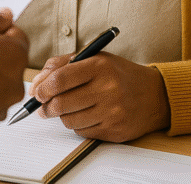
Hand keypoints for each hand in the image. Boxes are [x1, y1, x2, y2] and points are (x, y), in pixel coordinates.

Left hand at [29, 51, 169, 141]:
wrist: (155, 95)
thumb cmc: (118, 74)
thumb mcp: (93, 58)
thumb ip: (61, 65)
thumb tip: (35, 86)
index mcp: (99, 66)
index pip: (60, 79)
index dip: (42, 88)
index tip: (37, 93)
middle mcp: (107, 89)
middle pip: (61, 104)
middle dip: (46, 107)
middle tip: (44, 106)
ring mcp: (112, 112)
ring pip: (69, 120)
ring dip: (63, 116)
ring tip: (69, 107)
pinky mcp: (115, 130)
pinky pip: (82, 132)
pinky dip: (78, 125)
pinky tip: (87, 114)